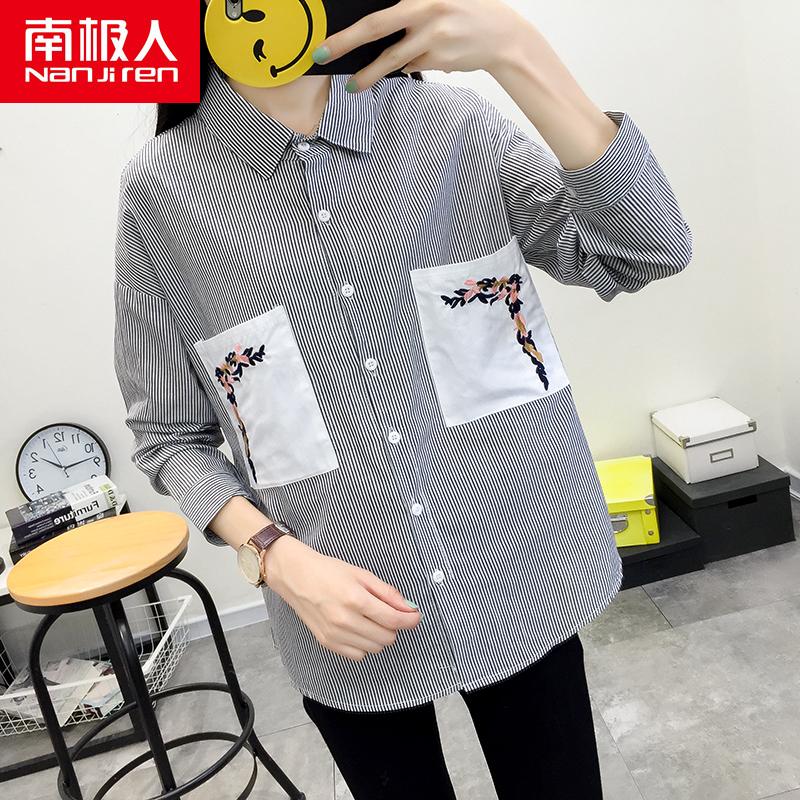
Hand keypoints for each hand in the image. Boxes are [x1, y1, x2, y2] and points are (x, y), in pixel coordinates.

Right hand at [262, 536, 421, 661]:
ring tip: (372, 619)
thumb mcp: (362, 574)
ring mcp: (335, 634)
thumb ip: (387, 593)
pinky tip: (360, 629)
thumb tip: (408, 608)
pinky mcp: (327, 642)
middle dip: (394, 626)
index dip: (410, 619)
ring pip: (374, 648)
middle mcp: (345, 620)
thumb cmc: (328, 571)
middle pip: (387, 637)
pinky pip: (358, 655)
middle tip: (389, 613)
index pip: (394, 619)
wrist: (297, 577)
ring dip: (380, 636)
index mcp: (356, 599)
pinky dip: (365, 645)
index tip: (415, 616)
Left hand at [312, 0, 528, 91]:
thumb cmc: (467, 13)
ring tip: (355, 86)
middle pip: (377, 32)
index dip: (349, 31)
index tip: (325, 42)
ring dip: (371, 75)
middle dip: (346, 45)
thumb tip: (379, 27)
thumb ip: (411, 10)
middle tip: (322, 56)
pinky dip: (409, 64)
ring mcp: (434, 40)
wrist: (503, 36)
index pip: (378, 16)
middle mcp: (427, 15)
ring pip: (393, 60)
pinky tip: (422, 56)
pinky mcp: (440, 60)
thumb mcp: (438, 1)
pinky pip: (414, 65)